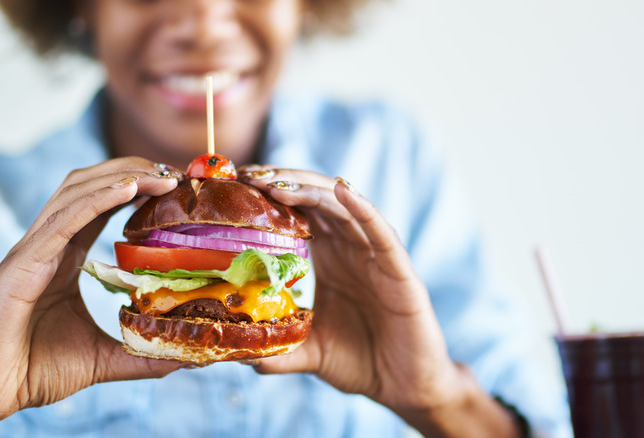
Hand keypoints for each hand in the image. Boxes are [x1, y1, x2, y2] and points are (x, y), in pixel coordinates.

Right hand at [0, 158, 183, 434]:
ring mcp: (33, 250)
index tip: (176, 186)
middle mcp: (48, 244)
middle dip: (133, 170)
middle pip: (91, 186)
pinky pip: (62, 220)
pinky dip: (96, 199)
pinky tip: (128, 187)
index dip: (137, 188)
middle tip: (176, 173)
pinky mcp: (22, 264)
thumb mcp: (101, 359)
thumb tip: (180, 359)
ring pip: (76, 192)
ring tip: (162, 174)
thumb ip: (138, 354)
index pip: (102, 205)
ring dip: (121, 176)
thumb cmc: (32, 372)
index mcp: (63, 256)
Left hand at [240, 167, 518, 436]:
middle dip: (283, 183)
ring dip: (311, 191)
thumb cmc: (360, 361)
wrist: (405, 388)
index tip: (237, 184)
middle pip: (316, 199)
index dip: (270, 195)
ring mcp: (377, 255)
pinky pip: (381, 232)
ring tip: (277, 185)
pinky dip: (363, 208)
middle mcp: (352, 247)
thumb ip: (276, 349)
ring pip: (343, 208)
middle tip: (249, 177)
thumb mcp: (308, 352)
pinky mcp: (400, 270)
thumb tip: (238, 355)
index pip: (298, 211)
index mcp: (330, 256)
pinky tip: (343, 189)